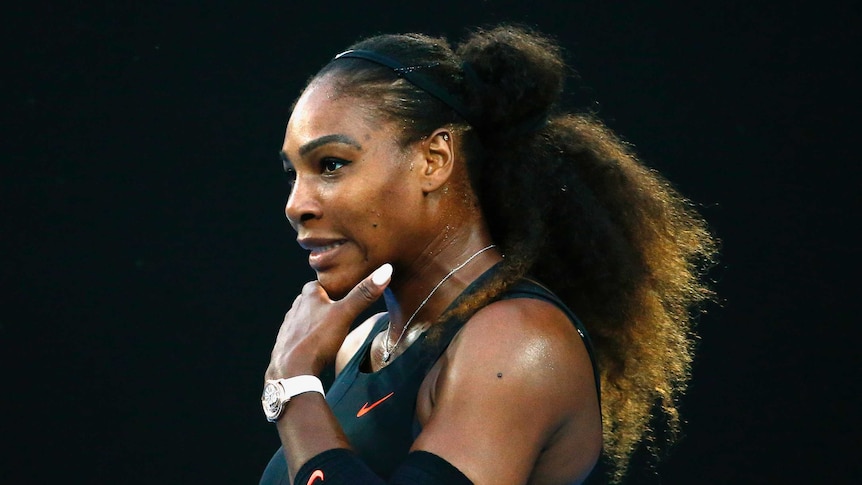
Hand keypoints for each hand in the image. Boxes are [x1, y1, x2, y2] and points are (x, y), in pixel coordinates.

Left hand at [265, 263, 391, 379]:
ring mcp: (289, 324)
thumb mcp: (345, 314)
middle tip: (344, 312)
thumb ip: (363, 294)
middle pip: (317, 300)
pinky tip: (318, 344)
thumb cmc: (318, 340)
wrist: (292, 371)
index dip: (338, 287)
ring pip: (308, 317)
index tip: (349, 292)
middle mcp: (296, 306)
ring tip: (332, 330)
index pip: (325, 283)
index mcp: (309, 294)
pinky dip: (310, 336)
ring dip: (319, 321)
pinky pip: (301, 333)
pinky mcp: (286, 341)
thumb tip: (385, 270)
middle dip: (329, 304)